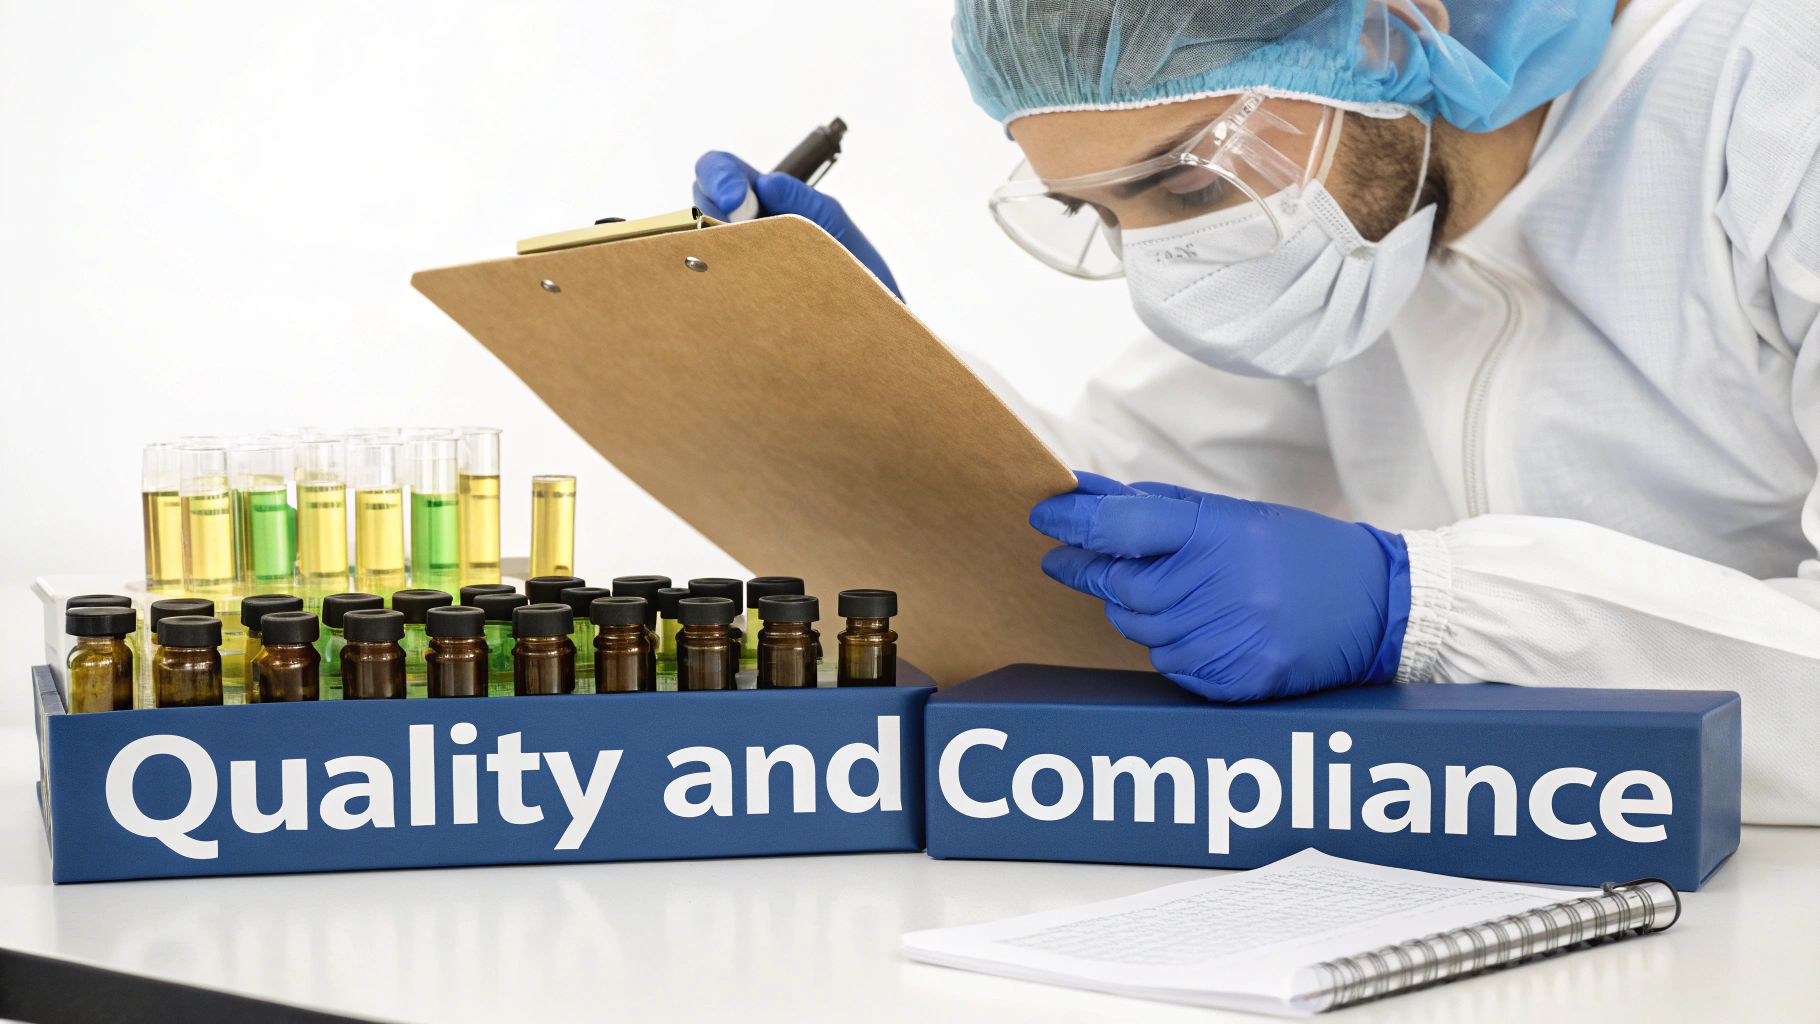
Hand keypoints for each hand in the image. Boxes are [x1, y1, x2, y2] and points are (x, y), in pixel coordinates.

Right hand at [692, 150, 901, 298]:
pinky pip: (707, 277)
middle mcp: (740, 222)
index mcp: (763, 197)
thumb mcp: (832, 223)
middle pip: (700, 198)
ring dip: (716, 242)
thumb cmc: (852, 265)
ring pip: (697, 238)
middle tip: (737, 227)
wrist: (864, 319)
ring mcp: (732, 256)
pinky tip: (740, 284)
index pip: (723, 169)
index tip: (735, 200)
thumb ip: (803, 200)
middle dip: (712, 205)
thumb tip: (767, 184)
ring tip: (750, 260)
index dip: (720, 176)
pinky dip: (718, 274)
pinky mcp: (730, 291)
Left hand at [1030, 472, 1410, 701]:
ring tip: (1175, 593)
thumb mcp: (1231, 515)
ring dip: (1137, 610)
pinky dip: (1173, 647)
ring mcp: (1226, 638)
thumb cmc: (1299, 551)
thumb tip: (1085, 493)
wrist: (1378, 605)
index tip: (1044, 515)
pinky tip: (1204, 628)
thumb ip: (1153, 507)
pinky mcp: (1234, 679)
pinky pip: (1169, 665)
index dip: (1071, 522)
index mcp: (1215, 535)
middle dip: (1094, 570)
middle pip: (1117, 585)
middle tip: (1077, 558)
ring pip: (1137, 629)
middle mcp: (1216, 587)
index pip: (1118, 527)